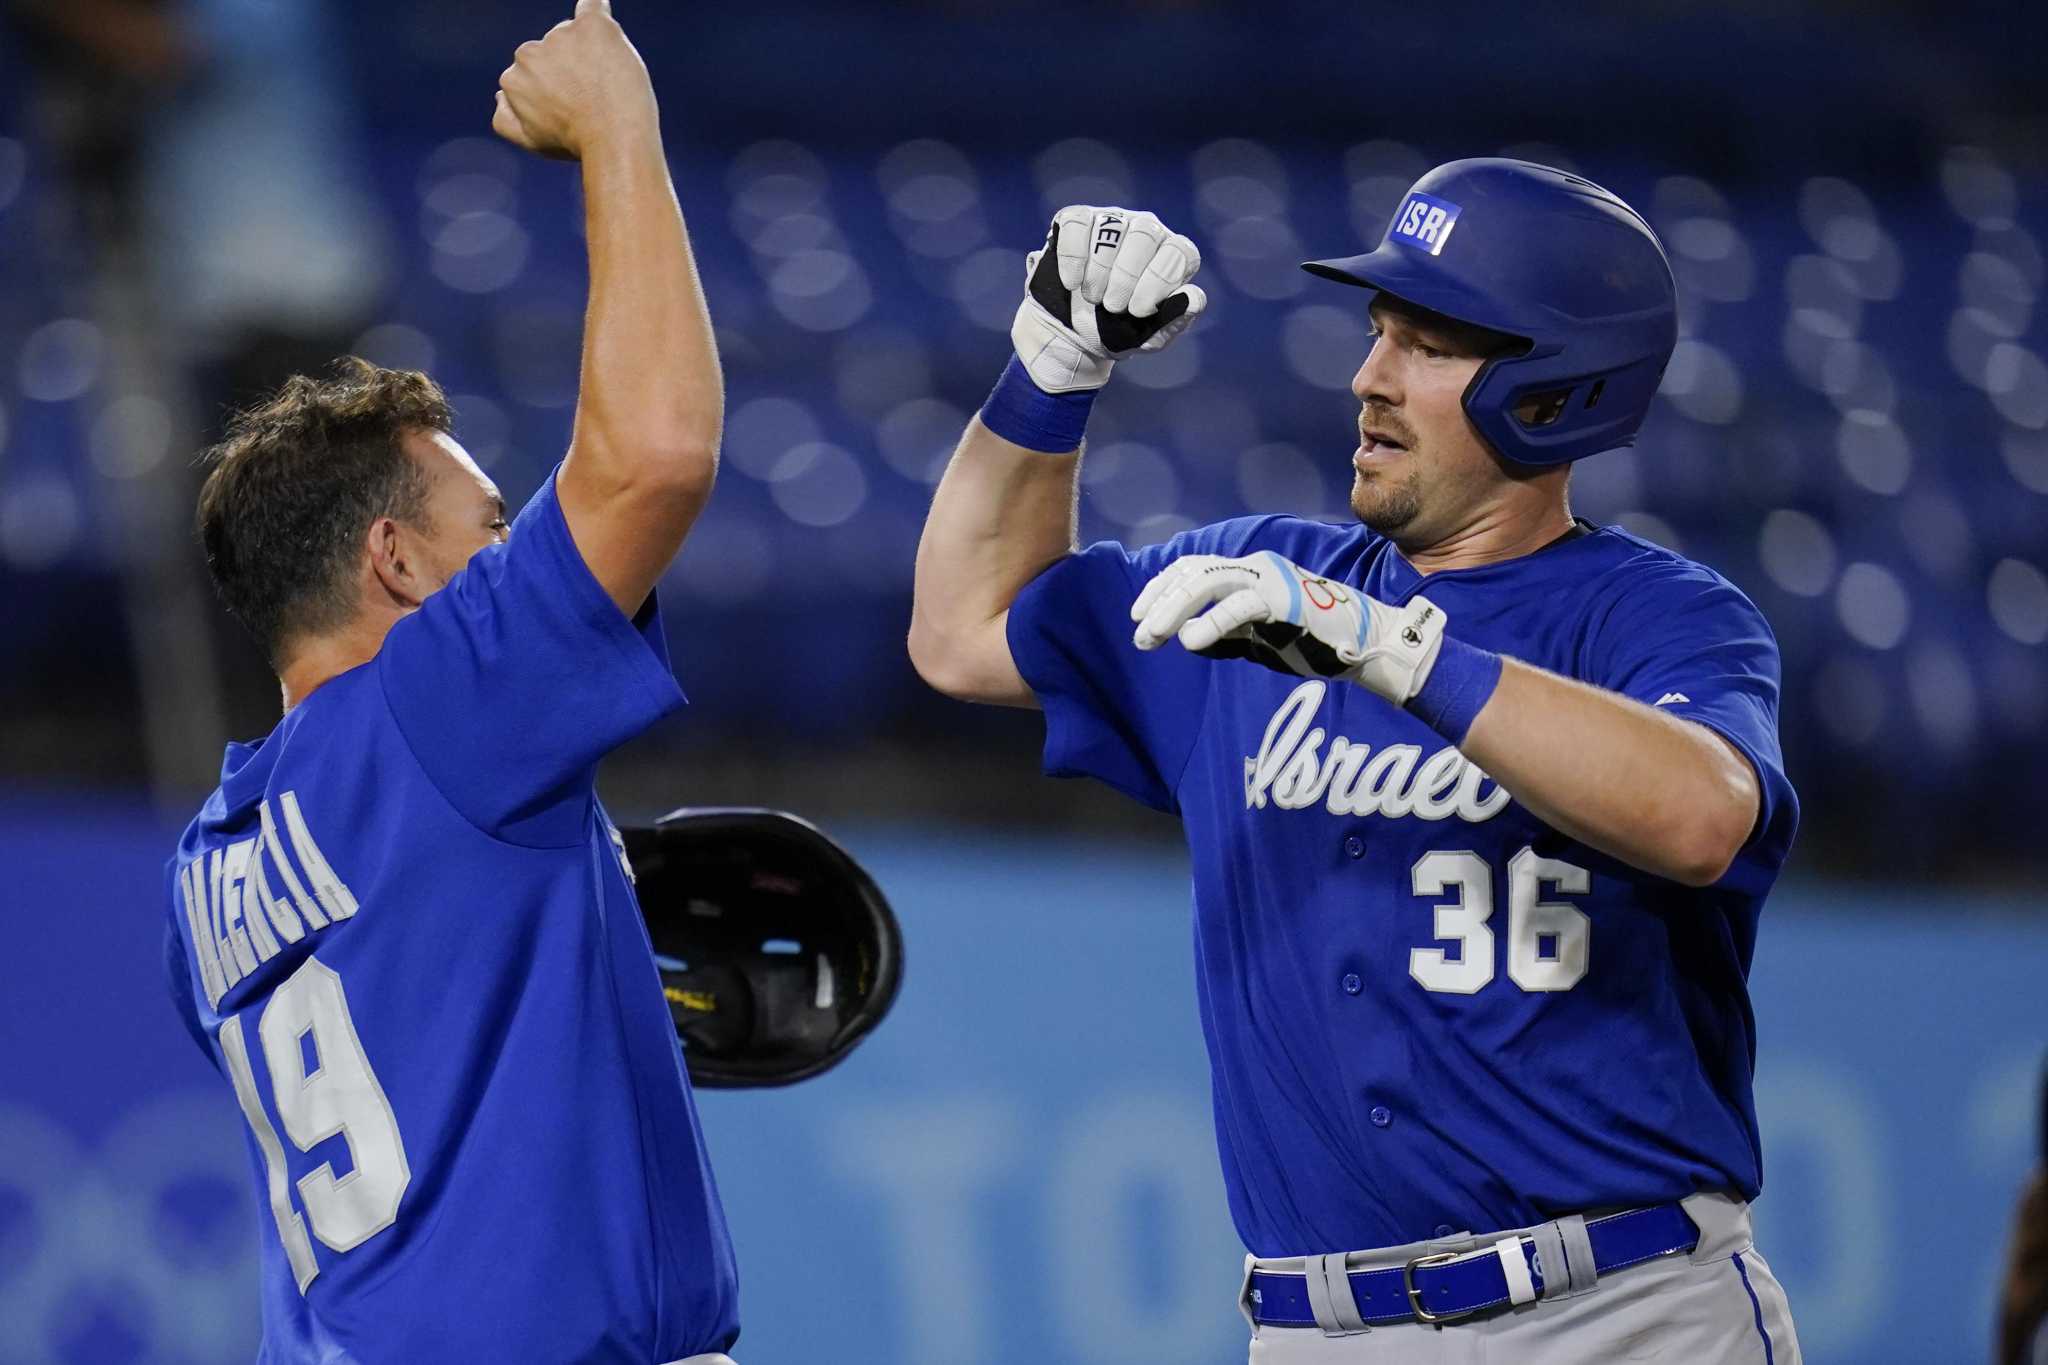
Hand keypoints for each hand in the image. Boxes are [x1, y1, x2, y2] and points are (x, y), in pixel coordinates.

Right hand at [493, 0, 655, 161]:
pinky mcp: (591, 26)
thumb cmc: (576, 143)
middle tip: (594, 99)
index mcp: (513, 78)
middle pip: (554, 51)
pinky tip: (599, 17)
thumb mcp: (531, 142)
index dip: (559, 89)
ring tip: (609, 87)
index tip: (575, 109)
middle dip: (572, 69)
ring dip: (591, 55)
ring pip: (576, 37)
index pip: (536, 72)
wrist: (614, 138)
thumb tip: (499, 96)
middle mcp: (530, 53)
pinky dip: (596, 9)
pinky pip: (592, 6)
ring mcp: (561, 36)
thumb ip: (506, 119)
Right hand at [1011, 206, 1206, 392]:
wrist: (1073, 333)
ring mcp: (1112, 221)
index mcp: (1172, 256)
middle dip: (1126, 276)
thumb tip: (1194, 299)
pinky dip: (1074, 256)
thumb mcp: (1148, 337)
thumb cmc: (1119, 331)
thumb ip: (1174, 320)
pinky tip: (1072, 282)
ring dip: (1099, 270)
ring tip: (1092, 297)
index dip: (1159, 280)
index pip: (1180, 251)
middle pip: (1146, 233)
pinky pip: (1078, 223)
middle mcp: (1147, 231)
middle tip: (1112, 307)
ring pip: (1112, 227)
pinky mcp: (1078, 221)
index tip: (1138, 311)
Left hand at [1130, 552, 1448, 703]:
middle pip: (1194, 572)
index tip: (1138, 616)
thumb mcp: (1257, 638)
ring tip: (1153, 636)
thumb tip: (1186, 637)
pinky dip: (1212, 622)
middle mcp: (1255, 568)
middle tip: (1140, 634)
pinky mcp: (1286, 598)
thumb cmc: (1311, 642)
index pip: (1193, 569)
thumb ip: (1226, 633)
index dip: (1161, 588)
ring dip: (1175, 608)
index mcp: (1247, 573)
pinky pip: (1241, 606)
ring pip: (1210, 581)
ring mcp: (1270, 580)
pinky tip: (1191, 641)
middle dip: (1160, 602)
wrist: (1364, 644)